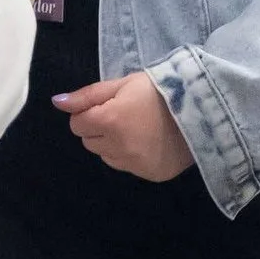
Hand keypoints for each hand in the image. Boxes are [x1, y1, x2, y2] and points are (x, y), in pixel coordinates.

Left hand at [54, 71, 193, 181]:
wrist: (203, 108)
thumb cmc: (160, 89)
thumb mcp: (123, 84)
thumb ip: (87, 96)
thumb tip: (57, 102)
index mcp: (109, 121)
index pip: (77, 124)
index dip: (89, 112)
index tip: (108, 104)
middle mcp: (118, 147)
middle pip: (89, 141)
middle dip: (99, 128)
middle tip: (123, 114)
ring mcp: (134, 165)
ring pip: (106, 156)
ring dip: (113, 144)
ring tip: (137, 128)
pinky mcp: (150, 175)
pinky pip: (126, 167)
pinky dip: (130, 156)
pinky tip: (148, 141)